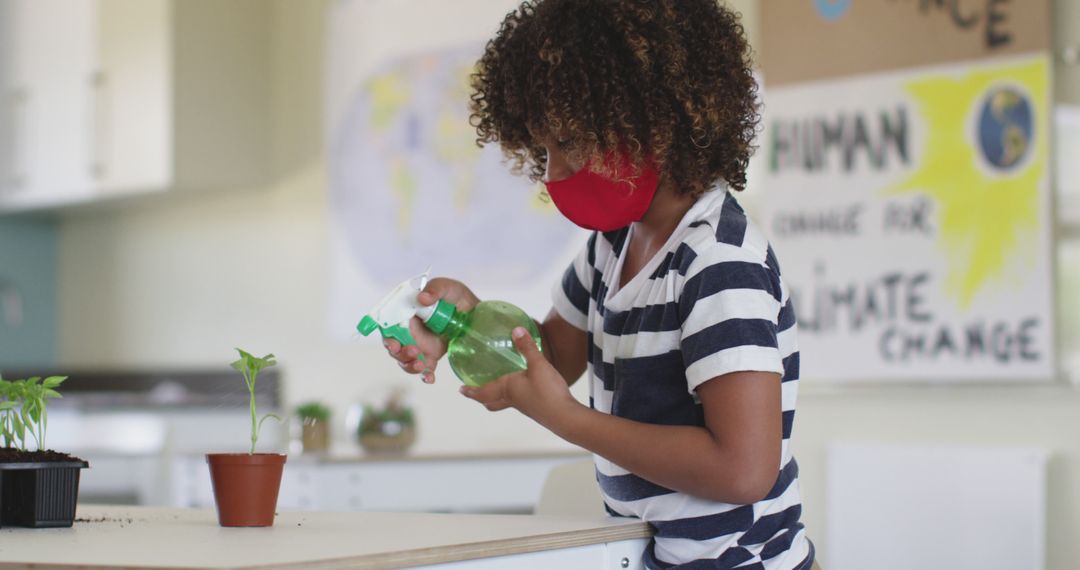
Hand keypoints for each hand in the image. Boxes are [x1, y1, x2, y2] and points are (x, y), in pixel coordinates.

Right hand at [383, 277, 479, 383]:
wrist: (473, 312)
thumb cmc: (455, 296)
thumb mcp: (446, 287)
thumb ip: (434, 289)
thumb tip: (423, 298)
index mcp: (406, 314)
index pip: (388, 327)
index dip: (387, 337)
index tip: (393, 344)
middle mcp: (408, 331)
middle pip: (394, 347)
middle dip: (399, 354)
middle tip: (413, 351)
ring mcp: (419, 345)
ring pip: (406, 360)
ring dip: (410, 365)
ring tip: (422, 364)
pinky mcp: (431, 355)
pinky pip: (424, 369)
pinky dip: (425, 376)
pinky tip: (430, 379)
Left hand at [459, 326, 583, 429]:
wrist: (565, 416)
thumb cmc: (547, 392)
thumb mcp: (538, 365)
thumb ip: (527, 347)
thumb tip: (516, 330)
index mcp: (507, 389)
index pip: (483, 392)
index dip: (471, 391)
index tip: (461, 389)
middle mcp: (512, 400)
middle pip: (491, 402)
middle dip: (481, 396)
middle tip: (473, 391)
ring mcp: (524, 406)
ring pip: (504, 403)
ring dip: (495, 397)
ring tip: (495, 387)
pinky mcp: (536, 409)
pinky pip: (518, 402)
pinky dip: (513, 396)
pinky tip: (523, 387)